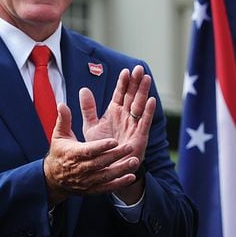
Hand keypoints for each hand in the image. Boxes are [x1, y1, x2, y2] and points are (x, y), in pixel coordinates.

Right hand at [43, 104, 138, 204]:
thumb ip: (64, 120)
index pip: (88, 151)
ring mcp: (87, 181)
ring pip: (106, 176)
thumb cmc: (60, 152)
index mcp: (73, 154)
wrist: (54, 178)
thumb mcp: (59, 136)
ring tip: (134, 161)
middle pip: (100, 163)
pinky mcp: (92, 189)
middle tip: (130, 147)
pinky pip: (107, 187)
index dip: (101, 146)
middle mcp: (80, 169)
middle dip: (115, 155)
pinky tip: (131, 177)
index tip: (114, 141)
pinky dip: (119, 184)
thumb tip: (62, 104)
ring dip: (120, 170)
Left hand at [80, 65, 155, 203]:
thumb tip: (83, 89)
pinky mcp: (140, 136)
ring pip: (140, 105)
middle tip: (139, 69)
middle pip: (132, 96)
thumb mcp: (91, 126)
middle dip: (136, 83)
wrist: (107, 168)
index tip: (125, 71)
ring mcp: (134, 125)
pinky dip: (148, 112)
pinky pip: (145, 122)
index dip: (123, 83)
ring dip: (144, 92)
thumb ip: (88, 109)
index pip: (120, 94)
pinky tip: (152, 100)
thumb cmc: (101, 148)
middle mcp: (126, 116)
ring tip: (147, 79)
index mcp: (115, 112)